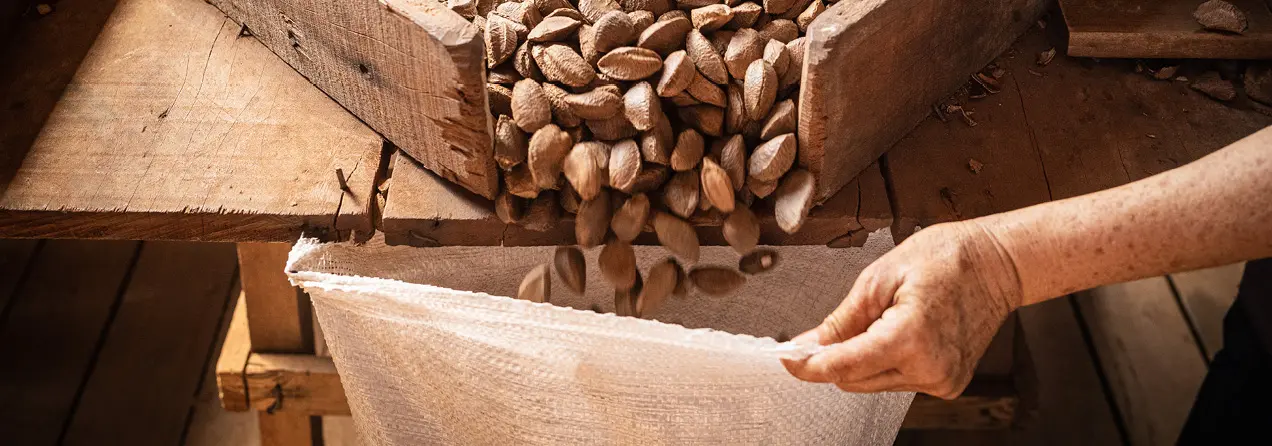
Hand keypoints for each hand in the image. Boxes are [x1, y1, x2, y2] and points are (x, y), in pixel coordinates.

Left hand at [781, 221, 1022, 398]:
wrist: (998, 263)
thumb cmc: (946, 257)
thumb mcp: (879, 277)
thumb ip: (841, 320)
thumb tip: (807, 343)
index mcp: (910, 338)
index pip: (842, 366)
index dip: (808, 364)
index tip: (785, 358)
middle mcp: (929, 369)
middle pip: (853, 380)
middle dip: (834, 357)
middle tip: (829, 328)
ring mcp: (941, 380)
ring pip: (873, 383)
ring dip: (862, 358)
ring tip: (882, 318)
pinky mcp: (948, 384)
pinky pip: (897, 380)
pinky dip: (886, 361)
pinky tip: (900, 332)